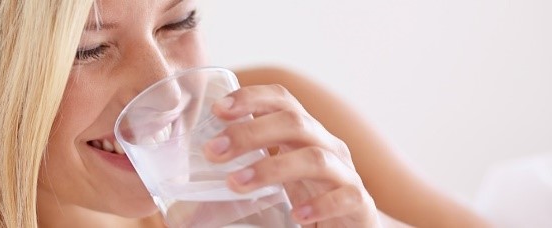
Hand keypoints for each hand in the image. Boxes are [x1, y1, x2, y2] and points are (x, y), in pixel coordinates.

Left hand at [204, 84, 380, 226]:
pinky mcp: (360, 203)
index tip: (218, 110)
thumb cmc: (310, 197)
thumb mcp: (279, 176)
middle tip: (213, 152)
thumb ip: (247, 169)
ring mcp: (345, 173)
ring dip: (272, 168)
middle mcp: (327, 146)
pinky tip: (296, 215)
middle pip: (294, 123)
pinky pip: (345, 196)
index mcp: (305, 134)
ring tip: (236, 183)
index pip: (282, 101)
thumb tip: (192, 188)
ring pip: (314, 158)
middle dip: (250, 133)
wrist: (355, 225)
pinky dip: (320, 205)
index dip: (251, 98)